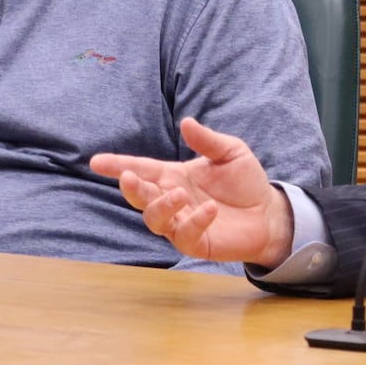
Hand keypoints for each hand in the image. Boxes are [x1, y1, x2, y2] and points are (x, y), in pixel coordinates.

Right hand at [90, 117, 294, 267]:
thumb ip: (207, 140)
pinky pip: (184, 235)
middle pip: (141, 197)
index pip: (141, 169)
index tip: (96, 161)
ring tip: (179, 194)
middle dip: (131, 189)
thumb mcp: (231, 152)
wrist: (269, 213)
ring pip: (155, 219)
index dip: (118, 165)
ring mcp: (181, 223)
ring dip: (161, 206)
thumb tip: (186, 122)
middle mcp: (172, 199)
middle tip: (128, 178)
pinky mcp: (196, 242)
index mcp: (174, 176)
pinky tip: (210, 209)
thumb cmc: (245, 182)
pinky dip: (194, 221)